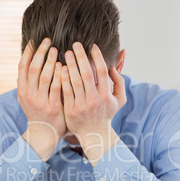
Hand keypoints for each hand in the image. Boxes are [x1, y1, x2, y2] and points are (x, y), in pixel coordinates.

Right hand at [17, 38, 65, 160]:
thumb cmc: (38, 112)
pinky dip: (59, 76)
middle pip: (33, 68)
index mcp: (22, 90)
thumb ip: (28, 82)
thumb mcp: (28, 98)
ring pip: (44, 76)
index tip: (36, 40)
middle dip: (41, 53)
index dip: (29, 52)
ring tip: (57, 50)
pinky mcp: (52, 107)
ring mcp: (40, 101)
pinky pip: (56, 88)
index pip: (22, 66)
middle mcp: (28, 95)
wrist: (43, 134)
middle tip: (49, 41)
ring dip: (50, 61)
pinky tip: (64, 67)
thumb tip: (29, 62)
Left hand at [61, 42, 125, 165]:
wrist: (94, 135)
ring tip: (66, 53)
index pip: (102, 71)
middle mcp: (94, 99)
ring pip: (75, 82)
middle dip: (81, 57)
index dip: (97, 57)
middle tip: (75, 45)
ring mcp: (82, 106)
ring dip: (70, 65)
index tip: (91, 46)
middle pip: (87, 74)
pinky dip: (63, 80)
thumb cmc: (106, 115)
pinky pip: (66, 92)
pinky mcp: (71, 111)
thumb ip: (119, 83)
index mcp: (106, 95)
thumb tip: (113, 67)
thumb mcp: (119, 100)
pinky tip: (60, 69)